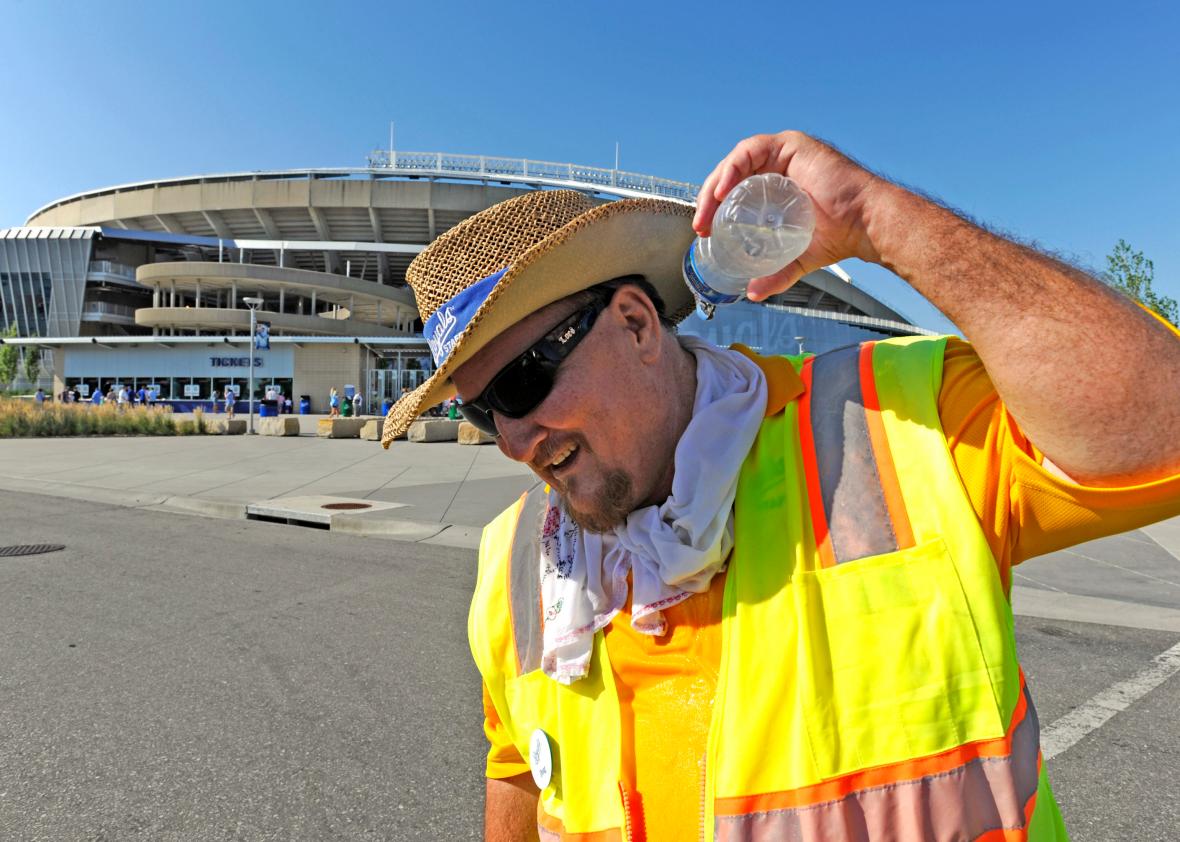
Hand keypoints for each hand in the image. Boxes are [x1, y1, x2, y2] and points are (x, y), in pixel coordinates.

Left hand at [694, 131, 885, 300]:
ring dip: (715, 186)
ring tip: (707, 212)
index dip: (713, 209)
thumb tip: (752, 294)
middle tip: (701, 226)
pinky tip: (723, 191)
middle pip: (730, 176)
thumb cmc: (838, 235)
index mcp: (775, 184)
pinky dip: (732, 169)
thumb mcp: (796, 258)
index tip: (703, 231)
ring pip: (736, 162)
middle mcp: (777, 164)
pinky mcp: (791, 144)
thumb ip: (775, 274)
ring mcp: (783, 152)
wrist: (863, 225)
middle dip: (709, 200)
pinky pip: (750, 151)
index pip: (733, 190)